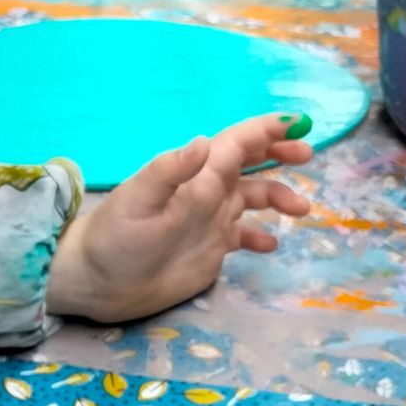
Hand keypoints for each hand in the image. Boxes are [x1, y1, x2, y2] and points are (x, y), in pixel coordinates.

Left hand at [45, 112, 311, 322]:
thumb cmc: (114, 239)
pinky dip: (261, 235)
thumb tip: (205, 141)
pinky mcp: (210, 247)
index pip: (234, 144)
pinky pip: (243, 234)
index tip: (298, 123)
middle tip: (307, 155)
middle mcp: (205, 191)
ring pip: (253, 196)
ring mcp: (209, 219)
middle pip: (249, 162)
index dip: (265, 130)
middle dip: (279, 152)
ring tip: (301, 209)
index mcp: (191, 174)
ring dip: (279, 195)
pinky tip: (272, 244)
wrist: (98, 283)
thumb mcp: (138, 202)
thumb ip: (170, 172)